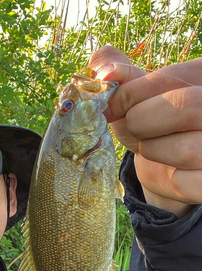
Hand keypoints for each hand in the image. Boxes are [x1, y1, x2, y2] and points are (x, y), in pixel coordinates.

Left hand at [89, 45, 201, 216]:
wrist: (176, 170)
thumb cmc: (157, 126)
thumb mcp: (140, 97)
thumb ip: (123, 77)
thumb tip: (102, 69)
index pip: (173, 76)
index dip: (131, 92)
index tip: (109, 105)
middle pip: (185, 106)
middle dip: (142, 121)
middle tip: (133, 129)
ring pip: (187, 149)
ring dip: (153, 150)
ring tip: (153, 148)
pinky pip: (185, 183)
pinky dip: (168, 179)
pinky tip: (172, 171)